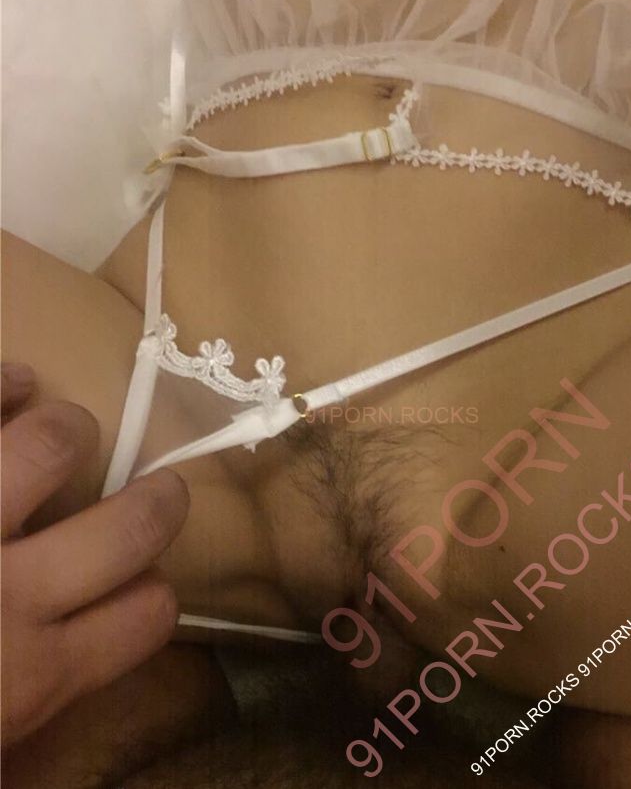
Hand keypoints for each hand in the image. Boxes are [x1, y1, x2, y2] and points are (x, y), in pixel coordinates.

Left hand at [1, 363, 189, 746]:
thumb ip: (29, 708)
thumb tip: (69, 671)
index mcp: (28, 678)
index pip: (148, 617)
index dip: (154, 597)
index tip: (142, 588)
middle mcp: (5, 596)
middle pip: (132, 525)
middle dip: (156, 504)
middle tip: (155, 494)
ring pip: (49, 444)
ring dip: (70, 432)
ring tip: (68, 434)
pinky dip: (3, 384)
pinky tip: (15, 382)